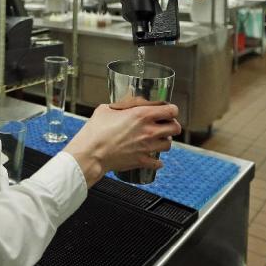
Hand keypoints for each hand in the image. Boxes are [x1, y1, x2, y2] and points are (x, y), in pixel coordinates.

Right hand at [63, 102, 181, 186]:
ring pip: (169, 145)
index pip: (171, 111)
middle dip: (172, 126)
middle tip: (166, 125)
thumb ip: (120, 104)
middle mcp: (148, 131)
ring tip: (157, 140)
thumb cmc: (95, 131)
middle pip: (175, 128)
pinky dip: (157, 161)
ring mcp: (147, 148)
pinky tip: (151, 157)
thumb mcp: (106, 109)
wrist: (90, 153)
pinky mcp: (142, 161)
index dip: (172, 110)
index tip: (168, 111)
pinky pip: (158, 163)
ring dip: (164, 142)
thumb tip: (126, 101)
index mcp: (142, 115)